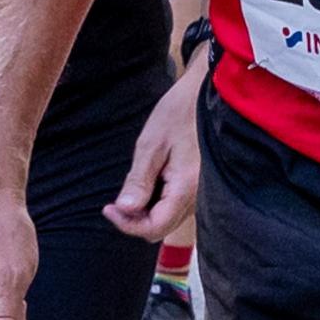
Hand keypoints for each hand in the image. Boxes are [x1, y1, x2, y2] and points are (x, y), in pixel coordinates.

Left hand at [106, 61, 207, 245]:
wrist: (210, 91)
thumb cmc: (180, 112)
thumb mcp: (151, 144)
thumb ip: (139, 180)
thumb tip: (125, 209)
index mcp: (186, 188)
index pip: (154, 228)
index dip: (127, 224)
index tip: (109, 207)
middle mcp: (199, 195)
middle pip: (162, 227)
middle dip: (135, 220)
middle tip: (115, 202)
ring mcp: (203, 191)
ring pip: (170, 218)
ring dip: (147, 211)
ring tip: (133, 188)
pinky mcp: (202, 183)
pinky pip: (179, 204)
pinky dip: (160, 201)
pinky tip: (151, 181)